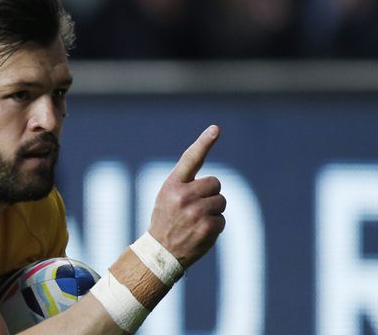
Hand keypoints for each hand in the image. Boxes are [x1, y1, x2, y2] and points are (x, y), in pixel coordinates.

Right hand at [148, 125, 225, 267]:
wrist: (160, 252)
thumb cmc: (166, 219)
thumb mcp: (167, 196)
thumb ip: (186, 185)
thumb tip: (215, 182)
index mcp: (172, 185)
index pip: (190, 159)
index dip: (204, 142)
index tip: (215, 129)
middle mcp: (183, 196)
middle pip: (215, 183)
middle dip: (211, 193)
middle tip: (195, 206)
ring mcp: (196, 212)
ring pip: (220, 201)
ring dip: (213, 210)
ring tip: (195, 221)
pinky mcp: (207, 227)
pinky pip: (222, 219)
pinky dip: (215, 226)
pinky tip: (200, 232)